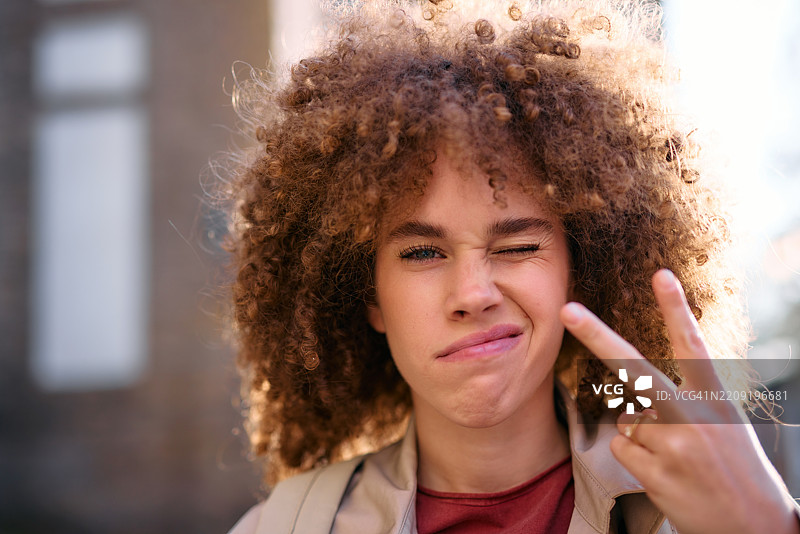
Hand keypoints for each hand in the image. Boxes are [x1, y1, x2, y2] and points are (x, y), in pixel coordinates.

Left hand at [560, 269, 799, 533]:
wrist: (755, 526)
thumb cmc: (733, 468)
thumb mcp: (722, 424)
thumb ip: (681, 404)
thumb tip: (629, 405)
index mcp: (716, 398)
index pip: (692, 346)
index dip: (676, 309)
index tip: (661, 275)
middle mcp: (694, 416)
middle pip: (634, 369)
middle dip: (596, 336)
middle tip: (567, 309)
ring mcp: (673, 445)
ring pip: (627, 421)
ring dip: (641, 437)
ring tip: (678, 460)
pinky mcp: (655, 472)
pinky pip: (622, 448)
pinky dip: (635, 459)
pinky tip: (667, 476)